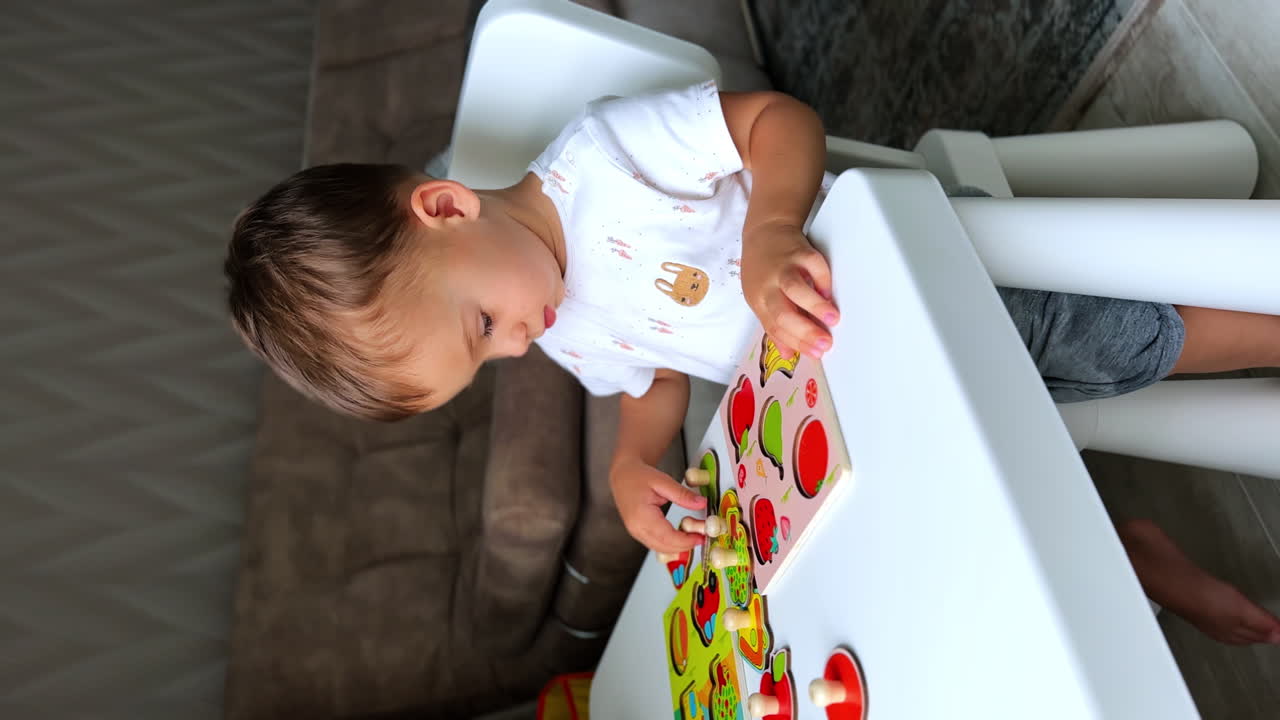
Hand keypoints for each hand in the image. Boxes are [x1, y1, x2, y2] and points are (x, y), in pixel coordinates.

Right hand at [610, 456, 706, 552]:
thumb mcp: (663, 481)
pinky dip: (670, 544)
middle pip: (664, 547)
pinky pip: (655, 544)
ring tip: (693, 537)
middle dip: (685, 546)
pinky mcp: (638, 533)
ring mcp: (635, 532)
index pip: (667, 537)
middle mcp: (636, 528)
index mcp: (641, 516)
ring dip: (678, 547)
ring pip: (660, 548)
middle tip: (701, 538)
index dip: (686, 541)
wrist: (622, 476)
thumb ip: (682, 494)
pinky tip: (681, 536)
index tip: (701, 537)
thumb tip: (702, 503)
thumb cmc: (638, 476)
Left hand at [741, 221, 838, 358]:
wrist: (764, 231)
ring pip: (795, 289)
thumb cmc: (763, 269)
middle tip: (826, 344)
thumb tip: (789, 354)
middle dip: (805, 332)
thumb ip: (774, 325)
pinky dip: (823, 280)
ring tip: (833, 319)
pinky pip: (814, 266)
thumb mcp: (760, 298)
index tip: (816, 354)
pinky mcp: (799, 251)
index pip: (775, 328)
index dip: (796, 343)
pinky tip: (829, 294)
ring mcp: (783, 267)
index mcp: (758, 300)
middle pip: (782, 313)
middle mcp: (768, 286)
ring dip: (815, 306)